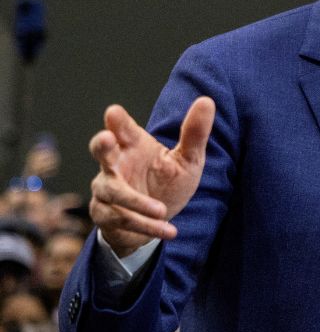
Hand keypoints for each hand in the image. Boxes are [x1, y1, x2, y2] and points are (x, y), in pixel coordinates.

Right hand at [88, 98, 214, 256]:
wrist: (159, 220)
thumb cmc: (169, 182)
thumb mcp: (188, 160)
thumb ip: (194, 134)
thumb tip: (206, 101)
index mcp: (133, 145)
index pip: (122, 129)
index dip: (117, 121)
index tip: (114, 113)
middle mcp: (115, 164)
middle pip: (101, 151)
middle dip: (101, 145)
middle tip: (106, 139)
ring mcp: (107, 189)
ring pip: (112, 191)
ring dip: (136, 202)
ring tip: (162, 211)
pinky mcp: (105, 214)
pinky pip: (121, 219)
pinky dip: (146, 226)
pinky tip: (169, 231)